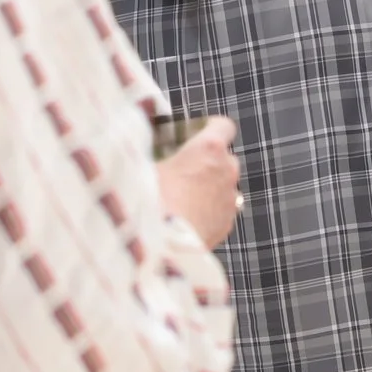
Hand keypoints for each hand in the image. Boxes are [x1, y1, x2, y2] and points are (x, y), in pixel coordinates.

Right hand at [156, 118, 241, 248]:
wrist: (162, 246)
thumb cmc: (151, 200)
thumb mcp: (144, 166)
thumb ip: (153, 153)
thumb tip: (142, 147)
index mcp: (208, 148)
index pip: (223, 126)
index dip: (212, 128)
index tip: (199, 133)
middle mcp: (226, 170)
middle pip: (224, 158)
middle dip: (208, 162)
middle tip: (183, 170)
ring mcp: (230, 198)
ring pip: (224, 185)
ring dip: (210, 188)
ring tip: (183, 199)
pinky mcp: (227, 223)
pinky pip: (221, 210)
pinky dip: (210, 211)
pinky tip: (187, 218)